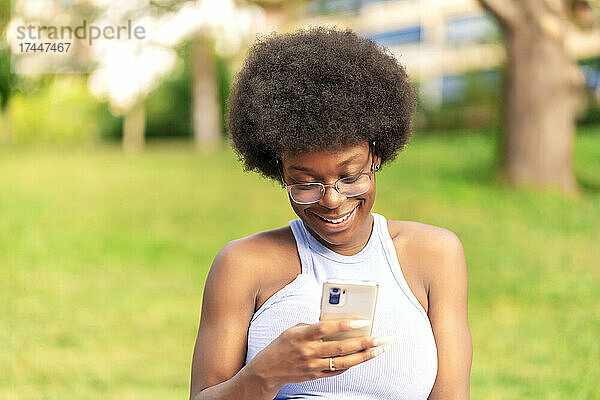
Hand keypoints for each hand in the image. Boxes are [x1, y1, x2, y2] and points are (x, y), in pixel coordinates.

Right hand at [245, 319, 392, 393]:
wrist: (267, 370)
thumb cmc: (283, 344)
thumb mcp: (294, 329)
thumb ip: (315, 326)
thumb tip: (339, 324)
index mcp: (302, 336)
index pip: (326, 329)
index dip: (345, 325)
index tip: (363, 320)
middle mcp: (308, 352)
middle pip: (341, 348)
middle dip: (365, 343)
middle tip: (383, 338)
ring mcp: (313, 366)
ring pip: (344, 363)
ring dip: (365, 356)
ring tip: (381, 349)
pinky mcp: (316, 376)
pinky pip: (338, 371)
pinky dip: (352, 364)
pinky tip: (363, 356)